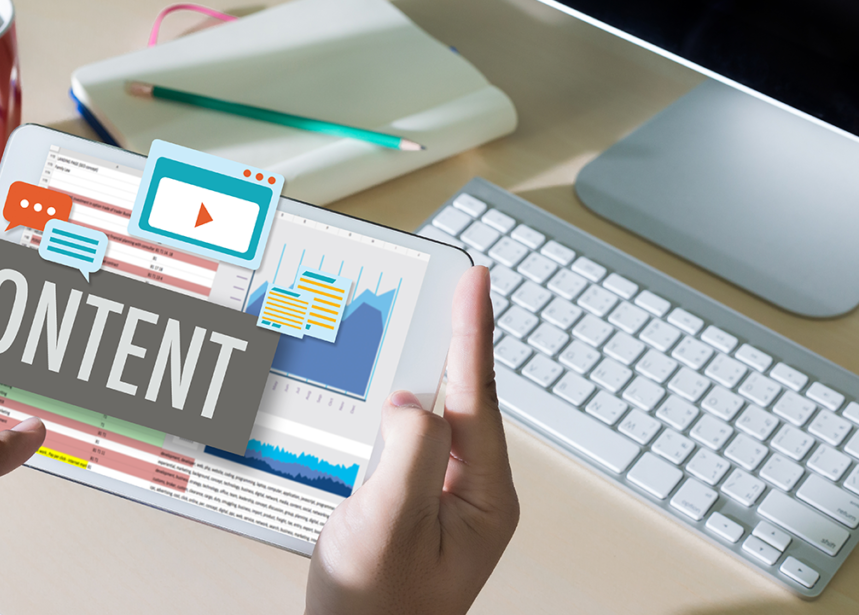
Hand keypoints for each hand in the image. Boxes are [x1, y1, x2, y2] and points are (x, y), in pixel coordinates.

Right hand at [306, 266, 518, 614]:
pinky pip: (413, 436)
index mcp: (483, 496)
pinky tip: (389, 386)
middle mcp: (473, 489)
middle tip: (451, 284)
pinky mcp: (417, 496)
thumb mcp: (388, 530)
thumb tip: (411, 403)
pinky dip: (398, 403)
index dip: (472, 331)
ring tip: (427, 319)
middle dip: (456, 337)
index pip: (477, 396)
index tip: (472, 280)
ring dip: (427, 367)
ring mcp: (446, 492)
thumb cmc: (378, 612)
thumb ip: (406, 458)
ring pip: (439, 413)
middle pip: (465, 395)